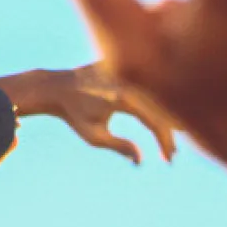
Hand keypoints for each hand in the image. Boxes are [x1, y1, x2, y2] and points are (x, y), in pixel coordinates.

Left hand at [25, 63, 178, 164]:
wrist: (56, 88)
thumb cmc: (73, 114)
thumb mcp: (93, 135)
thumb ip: (118, 146)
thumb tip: (139, 159)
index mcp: (123, 98)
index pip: (155, 121)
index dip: (165, 141)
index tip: (167, 159)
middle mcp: (128, 82)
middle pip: (160, 109)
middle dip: (169, 134)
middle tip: (170, 155)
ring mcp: (126, 72)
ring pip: (156, 97)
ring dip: (166, 118)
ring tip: (167, 141)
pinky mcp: (123, 68)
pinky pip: (145, 86)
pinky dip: (155, 102)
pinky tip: (163, 118)